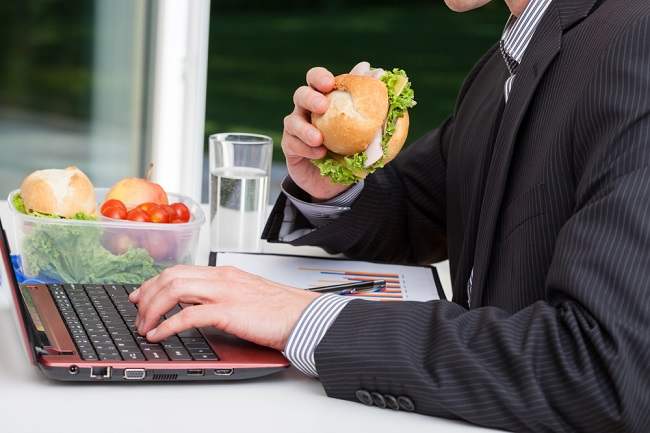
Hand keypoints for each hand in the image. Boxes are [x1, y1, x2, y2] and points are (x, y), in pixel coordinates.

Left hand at [129, 265, 319, 350]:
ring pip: (174, 289)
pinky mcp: (228, 311)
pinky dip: (166, 325)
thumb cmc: (279, 310)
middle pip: (171, 276)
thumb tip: (200, 306)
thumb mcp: (246, 295)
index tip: (140, 295)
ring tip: (144, 326)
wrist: (302, 316)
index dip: (154, 282)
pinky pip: (187, 315)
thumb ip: (224, 296)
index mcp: (225, 273)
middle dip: (147, 294)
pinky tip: (158, 335)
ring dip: (152, 309)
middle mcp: (221, 278)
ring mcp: (224, 292)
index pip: (180, 271)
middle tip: (137, 313)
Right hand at [282, 61, 370, 200]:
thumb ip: (370, 105)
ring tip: (319, 139)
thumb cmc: (352, 151)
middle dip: (310, 98)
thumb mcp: (367, 132)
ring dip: (305, 128)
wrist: (336, 182)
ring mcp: (296, 129)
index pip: (316, 79)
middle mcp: (307, 111)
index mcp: (324, 99)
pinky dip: (305, 148)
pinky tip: (319, 154)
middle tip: (323, 106)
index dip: (319, 77)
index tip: (329, 83)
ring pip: (292, 120)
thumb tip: (378, 74)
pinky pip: (292, 143)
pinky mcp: (290, 147)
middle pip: (300, 94)